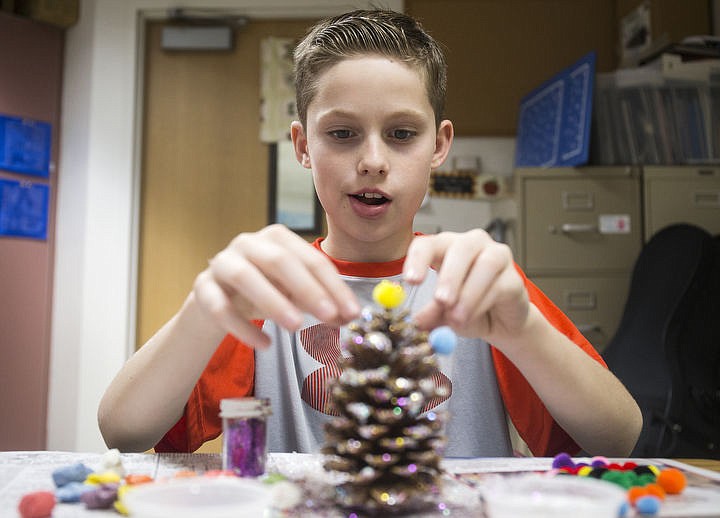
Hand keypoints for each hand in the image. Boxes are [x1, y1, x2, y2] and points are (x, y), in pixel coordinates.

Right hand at [192, 224, 359, 347]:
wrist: (218, 299)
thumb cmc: (266, 290)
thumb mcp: (295, 294)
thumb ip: (321, 302)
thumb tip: (348, 316)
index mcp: (277, 238)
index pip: (311, 259)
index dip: (334, 286)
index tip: (352, 312)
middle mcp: (248, 243)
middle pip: (279, 261)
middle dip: (307, 289)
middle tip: (329, 315)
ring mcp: (222, 262)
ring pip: (245, 277)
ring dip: (273, 301)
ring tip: (296, 327)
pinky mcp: (203, 288)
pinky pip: (220, 307)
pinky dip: (243, 327)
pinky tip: (265, 344)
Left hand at [403, 230, 529, 345]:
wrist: (500, 323)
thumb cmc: (467, 309)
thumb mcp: (443, 313)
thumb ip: (431, 314)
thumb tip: (417, 322)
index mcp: (445, 247)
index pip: (427, 244)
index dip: (417, 260)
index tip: (411, 281)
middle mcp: (472, 244)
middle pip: (460, 248)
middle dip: (449, 276)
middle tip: (441, 300)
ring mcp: (496, 256)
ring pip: (485, 264)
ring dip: (469, 293)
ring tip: (457, 317)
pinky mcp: (514, 277)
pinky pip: (499, 286)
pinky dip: (482, 304)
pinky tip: (474, 316)